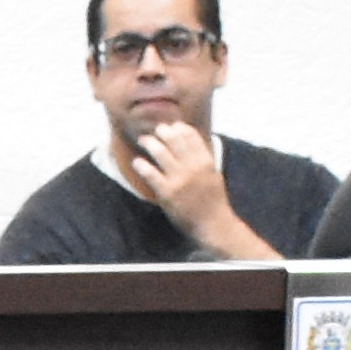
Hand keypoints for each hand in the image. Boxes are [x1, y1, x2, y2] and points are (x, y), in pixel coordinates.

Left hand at [123, 116, 257, 255]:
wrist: (213, 224)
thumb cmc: (213, 200)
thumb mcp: (213, 174)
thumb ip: (202, 158)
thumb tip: (190, 142)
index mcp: (206, 161)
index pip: (191, 136)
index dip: (179, 128)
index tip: (172, 125)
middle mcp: (193, 167)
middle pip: (174, 140)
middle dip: (163, 132)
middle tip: (156, 131)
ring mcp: (179, 179)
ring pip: (160, 152)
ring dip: (150, 143)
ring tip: (144, 140)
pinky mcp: (167, 193)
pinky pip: (150, 173)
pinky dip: (142, 165)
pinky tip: (137, 162)